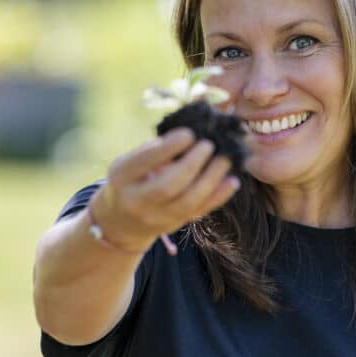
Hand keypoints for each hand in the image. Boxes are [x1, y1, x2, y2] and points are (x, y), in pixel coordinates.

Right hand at [91, 127, 239, 252]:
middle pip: (167, 186)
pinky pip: (199, 212)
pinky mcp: (175, 225)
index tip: (189, 133)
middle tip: (209, 145)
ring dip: (210, 180)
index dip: (168, 148)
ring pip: (187, 202)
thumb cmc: (132, 179)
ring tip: (225, 159)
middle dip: (192, 164)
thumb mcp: (132, 161)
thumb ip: (156, 150)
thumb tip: (193, 131)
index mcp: (122, 177)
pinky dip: (218, 196)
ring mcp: (157, 217)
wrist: (123, 221)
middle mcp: (137, 200)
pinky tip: (232, 181)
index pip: (144, 162)